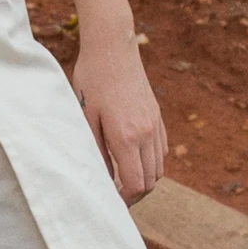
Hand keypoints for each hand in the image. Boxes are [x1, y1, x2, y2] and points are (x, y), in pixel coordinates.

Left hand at [71, 28, 165, 203]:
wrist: (113, 47)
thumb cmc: (92, 79)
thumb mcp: (86, 117)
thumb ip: (96, 151)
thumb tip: (104, 178)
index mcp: (127, 136)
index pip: (136, 184)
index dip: (125, 200)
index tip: (111, 202)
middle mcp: (147, 133)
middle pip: (151, 180)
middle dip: (135, 194)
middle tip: (115, 195)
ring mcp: (155, 124)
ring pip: (159, 167)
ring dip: (144, 178)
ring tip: (123, 179)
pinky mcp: (157, 115)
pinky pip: (161, 149)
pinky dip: (151, 161)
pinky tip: (133, 158)